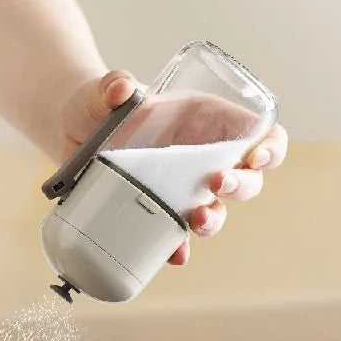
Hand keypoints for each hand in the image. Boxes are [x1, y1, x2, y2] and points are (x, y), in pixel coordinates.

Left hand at [60, 70, 288, 265]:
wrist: (70, 132)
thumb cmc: (96, 104)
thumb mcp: (101, 91)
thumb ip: (111, 85)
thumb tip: (120, 88)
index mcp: (205, 121)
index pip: (258, 134)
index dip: (270, 147)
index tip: (257, 156)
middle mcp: (200, 157)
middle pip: (245, 179)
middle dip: (242, 186)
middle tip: (218, 184)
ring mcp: (179, 188)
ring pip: (215, 211)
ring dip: (213, 220)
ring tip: (196, 219)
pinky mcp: (155, 209)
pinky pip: (175, 234)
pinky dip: (177, 247)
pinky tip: (174, 254)